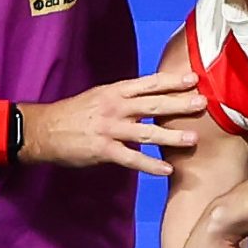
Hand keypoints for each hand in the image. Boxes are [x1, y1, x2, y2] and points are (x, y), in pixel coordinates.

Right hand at [17, 70, 203, 176]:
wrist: (43, 129)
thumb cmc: (74, 113)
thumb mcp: (100, 97)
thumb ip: (124, 97)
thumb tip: (150, 97)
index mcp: (115, 91)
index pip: (149, 83)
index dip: (172, 80)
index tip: (194, 78)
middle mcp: (115, 107)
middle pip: (153, 104)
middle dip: (180, 103)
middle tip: (203, 103)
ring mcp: (110, 128)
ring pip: (146, 131)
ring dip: (171, 135)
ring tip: (193, 139)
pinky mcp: (103, 150)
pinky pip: (131, 158)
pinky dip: (150, 164)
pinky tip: (167, 169)